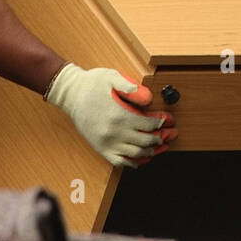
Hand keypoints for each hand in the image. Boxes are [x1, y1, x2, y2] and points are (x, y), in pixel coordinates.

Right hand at [44, 64, 175, 166]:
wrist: (70, 94)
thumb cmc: (91, 84)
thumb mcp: (113, 78)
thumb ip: (132, 88)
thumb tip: (149, 98)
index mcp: (119, 115)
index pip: (149, 124)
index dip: (163, 122)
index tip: (169, 120)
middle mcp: (113, 132)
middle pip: (146, 141)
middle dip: (162, 138)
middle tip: (171, 134)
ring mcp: (106, 142)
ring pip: (136, 154)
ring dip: (151, 151)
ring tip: (160, 146)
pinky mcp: (100, 148)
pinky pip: (120, 162)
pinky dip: (133, 162)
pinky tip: (141, 158)